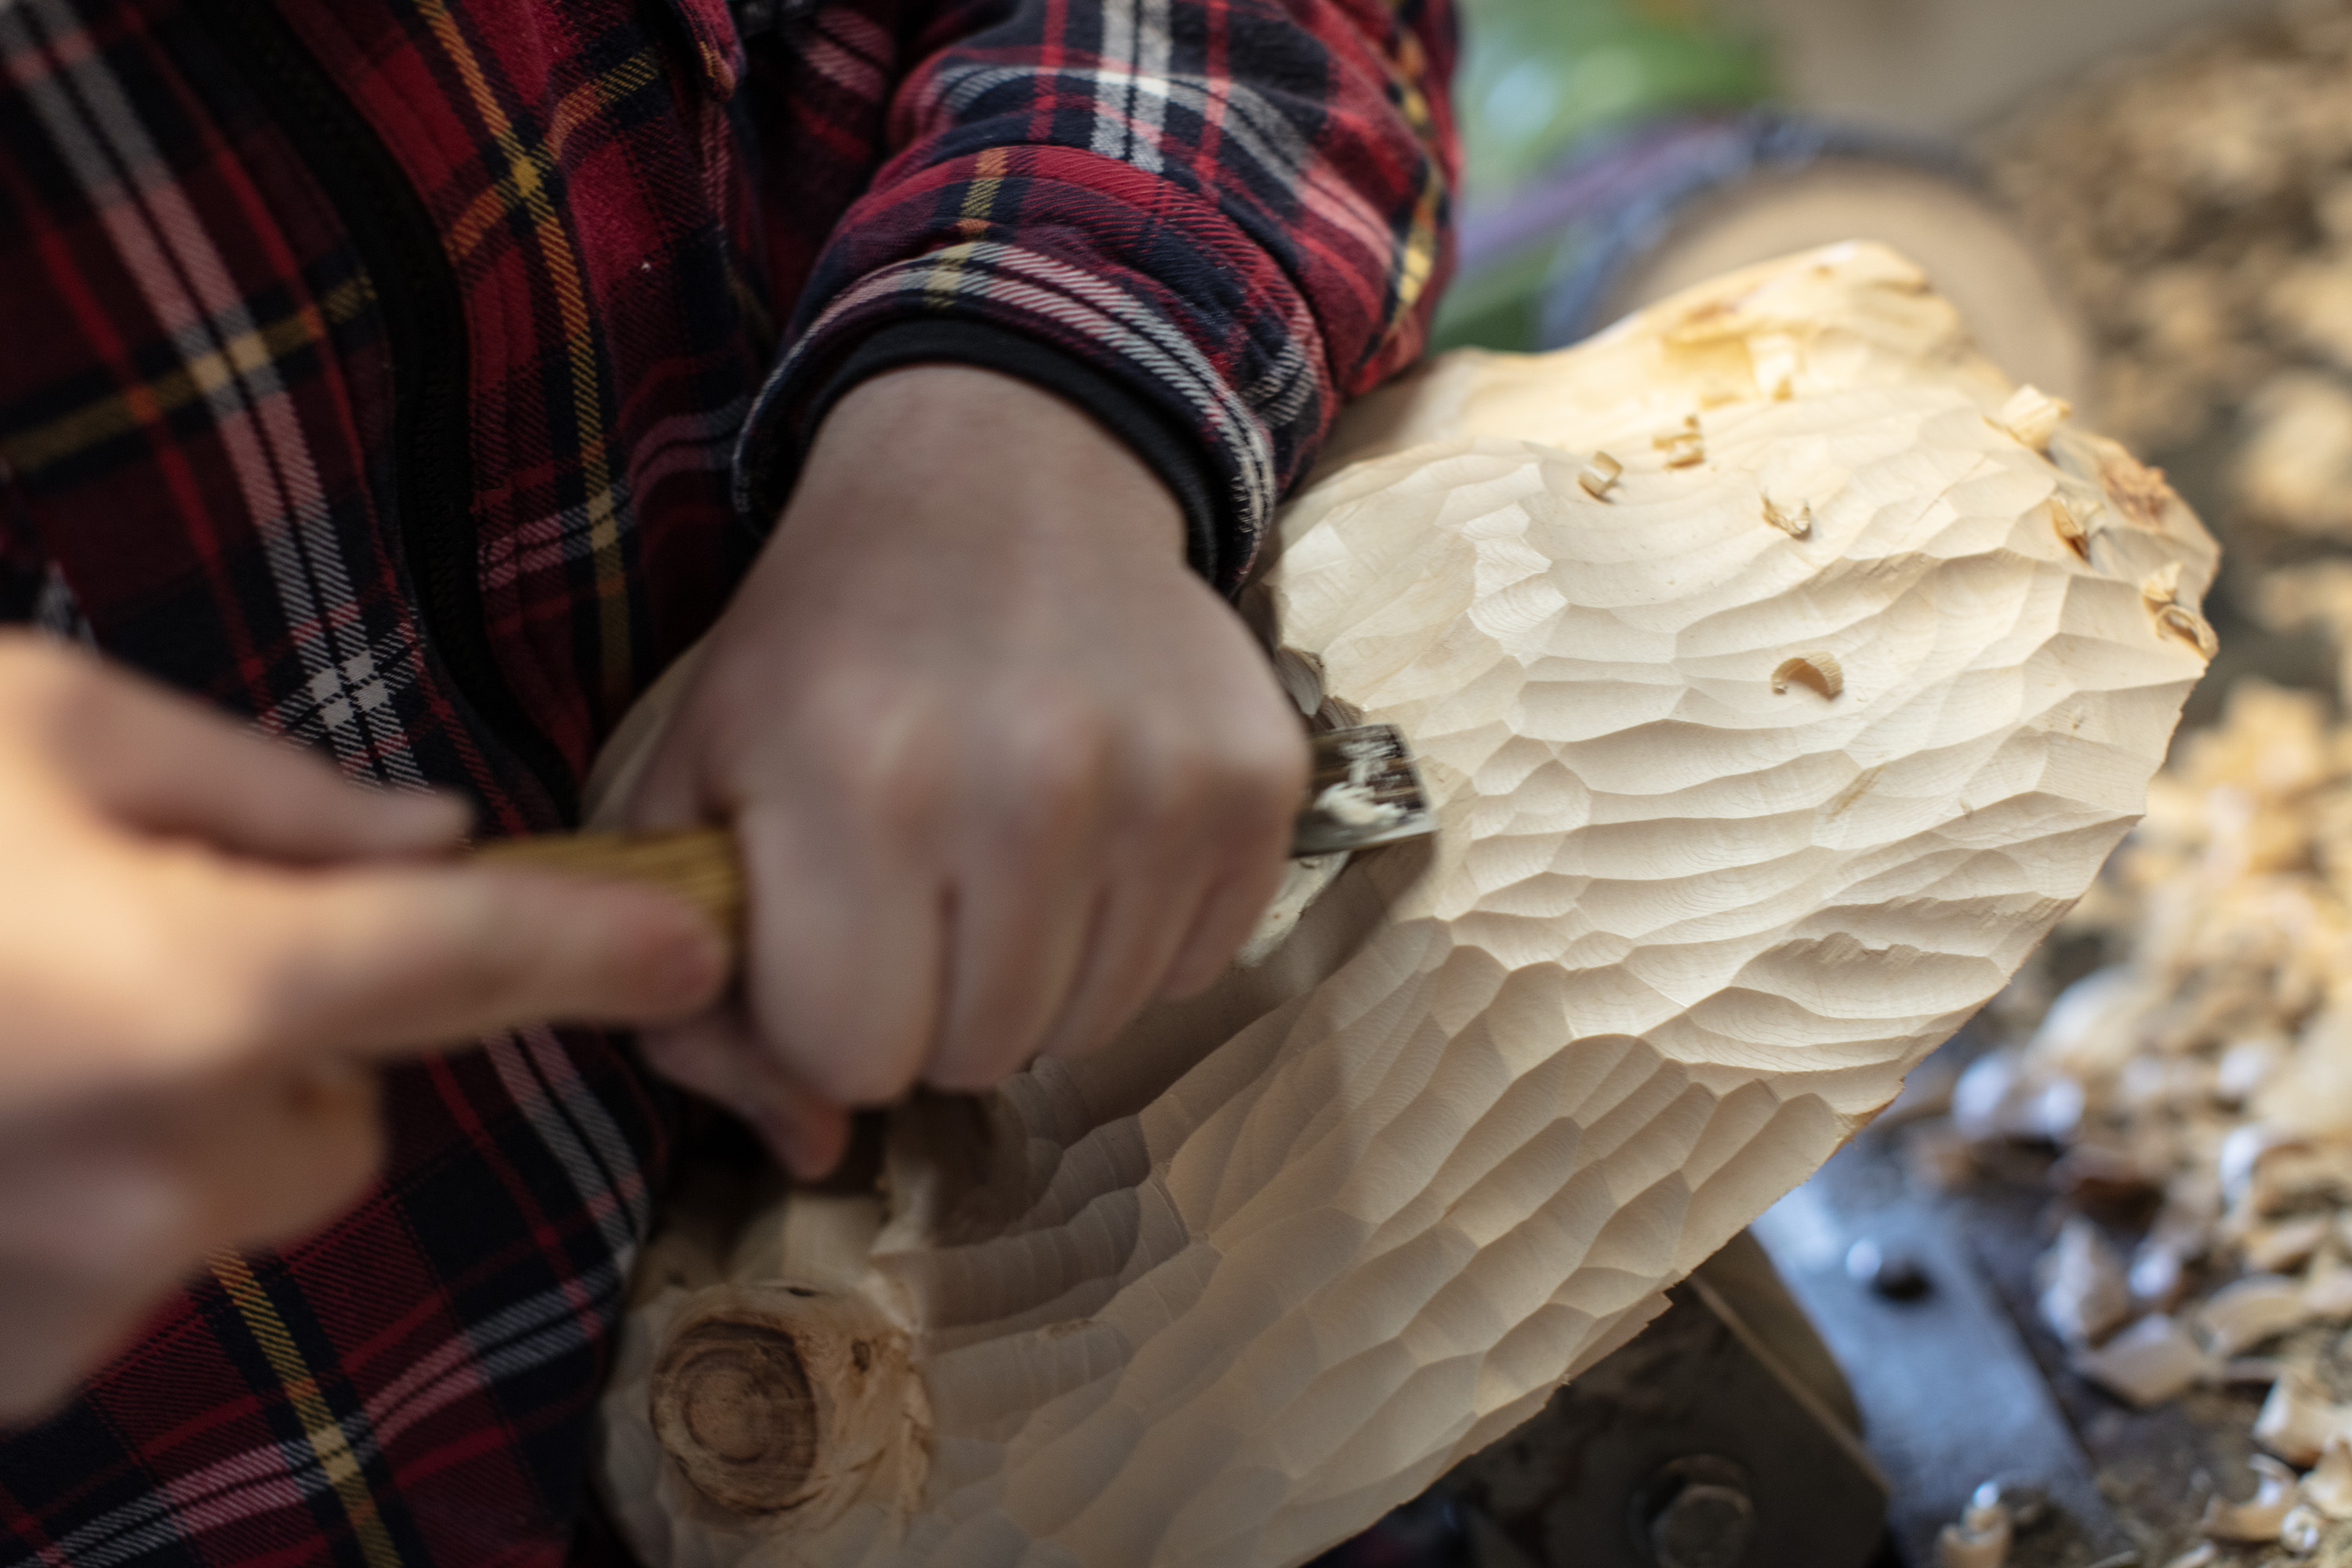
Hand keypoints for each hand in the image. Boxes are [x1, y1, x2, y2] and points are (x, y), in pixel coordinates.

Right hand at [0, 632, 727, 1415]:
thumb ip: (263, 793)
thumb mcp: (44, 723)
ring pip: (228, 1201)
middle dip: (295, 1045)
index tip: (689, 947)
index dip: (590, 951)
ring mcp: (64, 1294)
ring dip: (182, 1121)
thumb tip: (424, 838)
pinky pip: (116, 1270)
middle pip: (339, 1122)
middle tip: (147, 954)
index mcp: (193, 989)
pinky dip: (82, 1200)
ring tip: (20, 1027)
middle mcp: (154, 1172)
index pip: (459, 970)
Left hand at [625, 365, 1306, 1174]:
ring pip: (1092, 1025)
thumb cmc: (831, 643)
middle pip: (978, 1057)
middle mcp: (1027, 788)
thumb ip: (696, 989)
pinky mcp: (1259, 782)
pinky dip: (1136, 931)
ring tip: (1006, 851)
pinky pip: (1193, 968)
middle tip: (923, 887)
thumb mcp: (696, 779)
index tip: (834, 933)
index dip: (830, 1013)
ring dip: (1037, 970)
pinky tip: (1095, 829)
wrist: (1004, 476)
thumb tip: (814, 1151)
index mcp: (856, 788)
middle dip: (933, 1000)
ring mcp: (1164, 787)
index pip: (854, 1060)